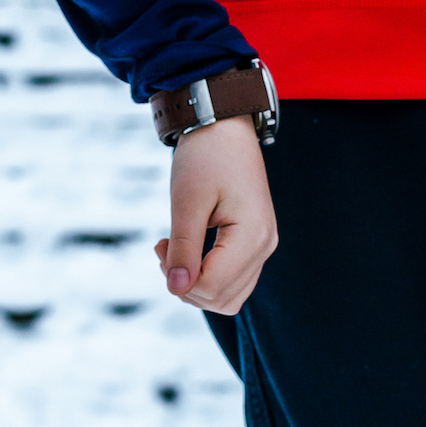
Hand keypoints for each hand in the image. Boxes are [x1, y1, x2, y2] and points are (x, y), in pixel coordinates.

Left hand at [154, 115, 277, 314]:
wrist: (224, 127)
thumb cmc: (205, 157)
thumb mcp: (186, 201)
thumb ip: (183, 248)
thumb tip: (176, 290)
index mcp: (252, 235)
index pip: (211, 287)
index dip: (178, 279)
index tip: (160, 245)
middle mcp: (265, 246)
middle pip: (221, 298)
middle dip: (185, 284)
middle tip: (164, 246)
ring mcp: (263, 247)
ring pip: (227, 297)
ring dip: (195, 283)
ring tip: (175, 248)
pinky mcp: (255, 244)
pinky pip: (232, 280)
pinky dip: (206, 275)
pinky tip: (188, 249)